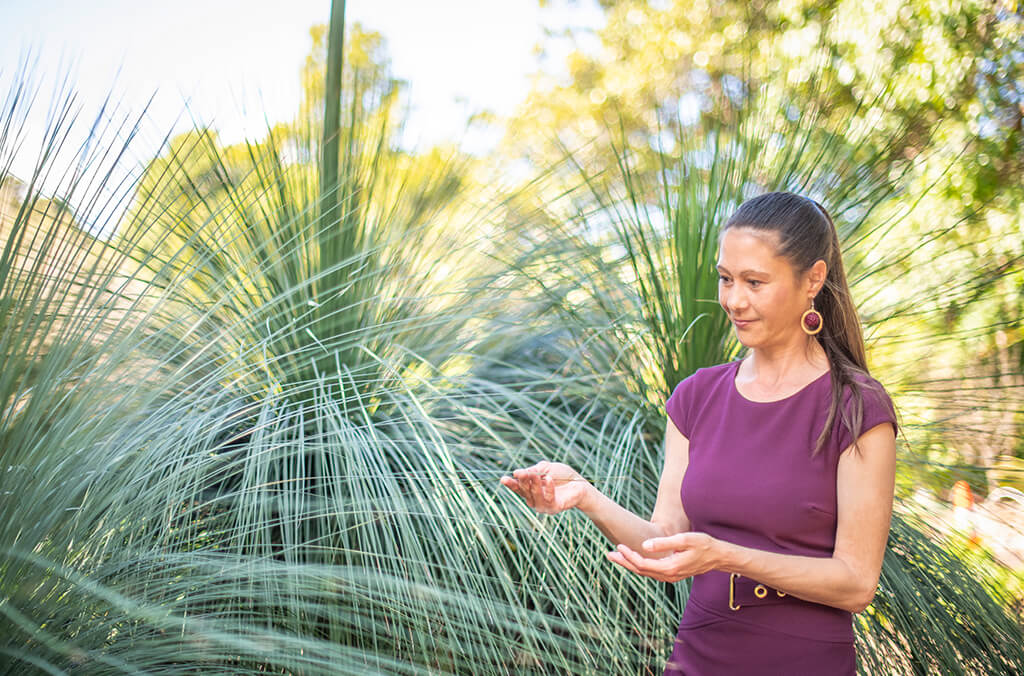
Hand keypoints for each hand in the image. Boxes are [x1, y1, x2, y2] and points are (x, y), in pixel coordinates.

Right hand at [499, 460, 592, 514]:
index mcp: (530, 490)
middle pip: (525, 491)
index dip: (511, 484)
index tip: (503, 479)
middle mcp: (534, 500)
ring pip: (535, 495)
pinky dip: (549, 489)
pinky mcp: (554, 508)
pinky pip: (548, 499)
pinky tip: (549, 479)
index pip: (518, 488)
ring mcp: (543, 506)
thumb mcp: (546, 468)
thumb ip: (533, 470)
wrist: (580, 483)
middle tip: (522, 473)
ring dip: (534, 484)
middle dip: (523, 481)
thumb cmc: (562, 476)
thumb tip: (517, 473)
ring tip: (536, 475)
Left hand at [606, 532, 720, 582]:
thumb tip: (644, 544)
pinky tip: (634, 559)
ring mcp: (670, 577)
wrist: (718, 556)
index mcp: (670, 568)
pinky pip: (651, 572)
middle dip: (624, 562)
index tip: (619, 545)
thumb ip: (664, 543)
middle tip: (608, 554)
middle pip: (640, 571)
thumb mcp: (684, 539)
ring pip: (645, 573)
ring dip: (630, 564)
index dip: (629, 555)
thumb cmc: (703, 545)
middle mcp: (669, 575)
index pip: (643, 564)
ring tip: (617, 556)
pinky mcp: (672, 574)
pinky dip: (640, 566)